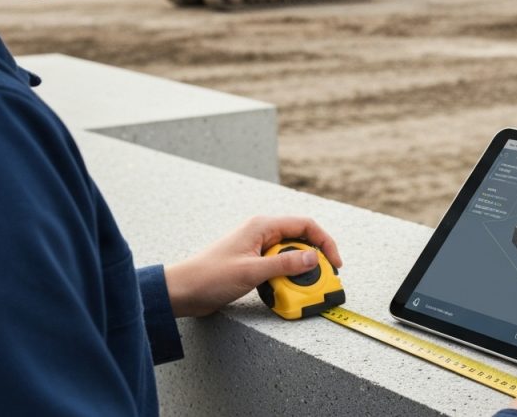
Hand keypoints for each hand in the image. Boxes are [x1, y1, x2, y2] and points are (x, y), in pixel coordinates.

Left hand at [163, 215, 341, 317]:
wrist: (183, 290)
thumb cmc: (209, 276)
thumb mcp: (252, 272)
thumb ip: (286, 265)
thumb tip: (314, 258)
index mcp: (262, 226)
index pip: (305, 225)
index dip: (324, 242)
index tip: (334, 262)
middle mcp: (262, 233)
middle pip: (300, 239)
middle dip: (314, 258)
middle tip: (321, 278)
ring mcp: (257, 247)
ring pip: (290, 254)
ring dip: (298, 271)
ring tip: (299, 287)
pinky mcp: (253, 262)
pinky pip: (278, 266)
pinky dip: (285, 277)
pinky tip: (283, 289)